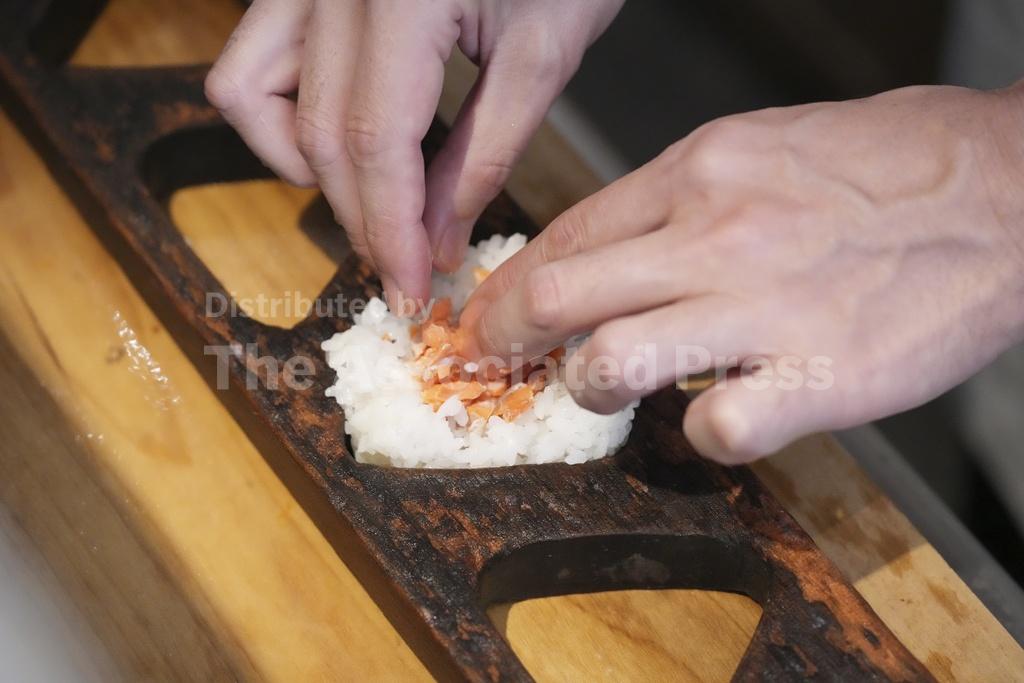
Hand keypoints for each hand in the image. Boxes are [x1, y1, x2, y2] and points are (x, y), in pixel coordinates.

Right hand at [205, 0, 622, 306]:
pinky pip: (251, 61)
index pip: (372, 138)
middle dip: (363, 217)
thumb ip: (484, 156)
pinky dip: (279, 116)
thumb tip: (436, 241)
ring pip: (253, 96)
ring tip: (375, 202)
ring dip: (309, 169)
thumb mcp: (542, 57)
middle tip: (406, 269)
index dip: (389, 228)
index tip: (411, 288)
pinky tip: (340, 139)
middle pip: (320, 131)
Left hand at [461, 83, 1023, 463]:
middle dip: (507, 336)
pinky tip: (720, 418)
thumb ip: (679, 200)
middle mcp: (717, 233)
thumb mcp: (762, 147)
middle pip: (562, 294)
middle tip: (497, 361)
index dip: (512, 283)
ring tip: (603, 388)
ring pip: (612, 362)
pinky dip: (701, 435)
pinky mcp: (817, 377)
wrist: (1005, 189)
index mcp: (701, 169)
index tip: (491, 312)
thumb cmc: (887, 168)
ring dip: (588, 387)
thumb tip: (608, 252)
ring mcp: (763, 306)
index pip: (568, 234)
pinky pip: (714, 429)